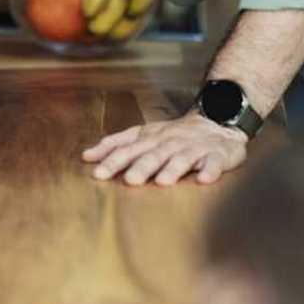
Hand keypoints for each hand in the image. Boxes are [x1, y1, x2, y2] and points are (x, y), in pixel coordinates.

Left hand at [82, 111, 248, 185]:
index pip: (129, 149)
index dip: (114, 161)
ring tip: (163, 181)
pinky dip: (210, 170)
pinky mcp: (217, 155)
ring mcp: (194, 148)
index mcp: (150, 139)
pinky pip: (214, 162)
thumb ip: (115, 145)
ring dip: (172, 169)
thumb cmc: (173, 135)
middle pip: (154, 154)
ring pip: (182, 158)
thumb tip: (86, 157)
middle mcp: (170, 142)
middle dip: (141, 167)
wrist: (216, 122)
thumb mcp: (142, 135)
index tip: (98, 173)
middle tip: (129, 180)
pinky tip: (203, 179)